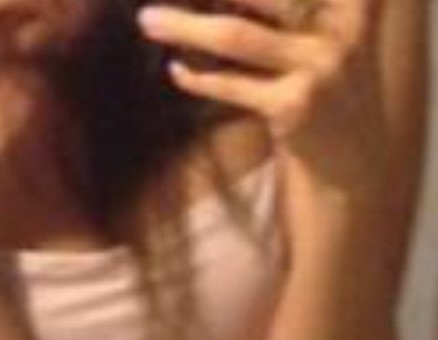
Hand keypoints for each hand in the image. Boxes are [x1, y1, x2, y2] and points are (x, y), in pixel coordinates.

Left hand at [136, 0, 388, 194]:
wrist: (351, 164)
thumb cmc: (325, 88)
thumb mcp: (326, 35)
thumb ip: (292, 10)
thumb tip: (216, 1)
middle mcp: (342, 23)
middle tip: (152, 1)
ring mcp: (320, 65)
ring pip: (236, 35)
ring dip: (184, 26)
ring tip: (147, 20)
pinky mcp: (296, 105)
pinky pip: (232, 85)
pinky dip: (198, 79)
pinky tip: (176, 71)